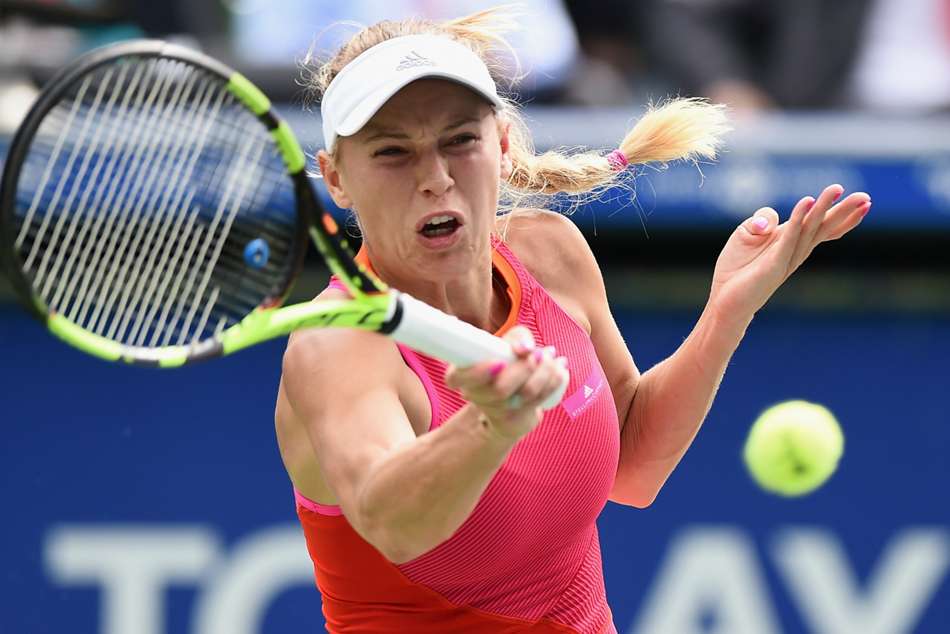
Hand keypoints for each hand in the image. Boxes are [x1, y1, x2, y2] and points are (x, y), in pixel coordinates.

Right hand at [445, 326, 567, 441]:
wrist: (510, 403)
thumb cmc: (506, 363)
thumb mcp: (506, 344)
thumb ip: (516, 337)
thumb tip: (525, 348)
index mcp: (462, 375)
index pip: (455, 378)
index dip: (479, 372)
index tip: (501, 362)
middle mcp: (474, 395)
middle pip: (499, 389)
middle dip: (526, 368)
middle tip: (540, 352)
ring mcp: (494, 411)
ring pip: (524, 394)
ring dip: (546, 372)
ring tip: (552, 356)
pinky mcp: (515, 420)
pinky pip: (539, 401)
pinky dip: (554, 382)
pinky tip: (561, 370)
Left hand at [709, 184, 870, 321]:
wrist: (724, 298)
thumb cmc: (737, 267)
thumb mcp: (748, 232)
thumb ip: (763, 219)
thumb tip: (770, 222)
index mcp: (792, 240)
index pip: (821, 225)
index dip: (842, 214)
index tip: (865, 200)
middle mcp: (794, 250)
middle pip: (823, 227)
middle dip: (844, 211)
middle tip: (866, 197)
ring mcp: (787, 258)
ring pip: (809, 228)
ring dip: (823, 208)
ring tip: (836, 189)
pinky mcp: (774, 264)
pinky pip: (788, 237)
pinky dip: (797, 219)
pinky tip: (807, 202)